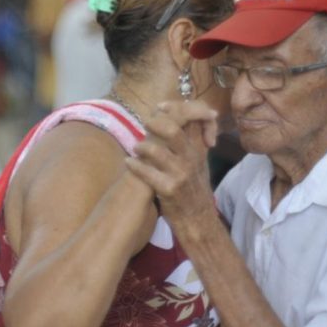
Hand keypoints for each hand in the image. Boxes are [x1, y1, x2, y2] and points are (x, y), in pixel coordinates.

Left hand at [125, 100, 217, 225]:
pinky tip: (128, 163)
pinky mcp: (169, 190)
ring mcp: (180, 174)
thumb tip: (177, 116)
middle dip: (155, 122)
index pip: (191, 118)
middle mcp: (190, 158)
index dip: (175, 107)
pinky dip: (135, 166)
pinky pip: (148, 174)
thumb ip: (190, 139)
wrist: (198, 219)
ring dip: (142, 146)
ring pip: (158, 151)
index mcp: (196, 149)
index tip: (160, 107)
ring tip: (136, 148)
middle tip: (145, 123)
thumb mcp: (197, 161)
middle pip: (173, 130)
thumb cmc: (193, 188)